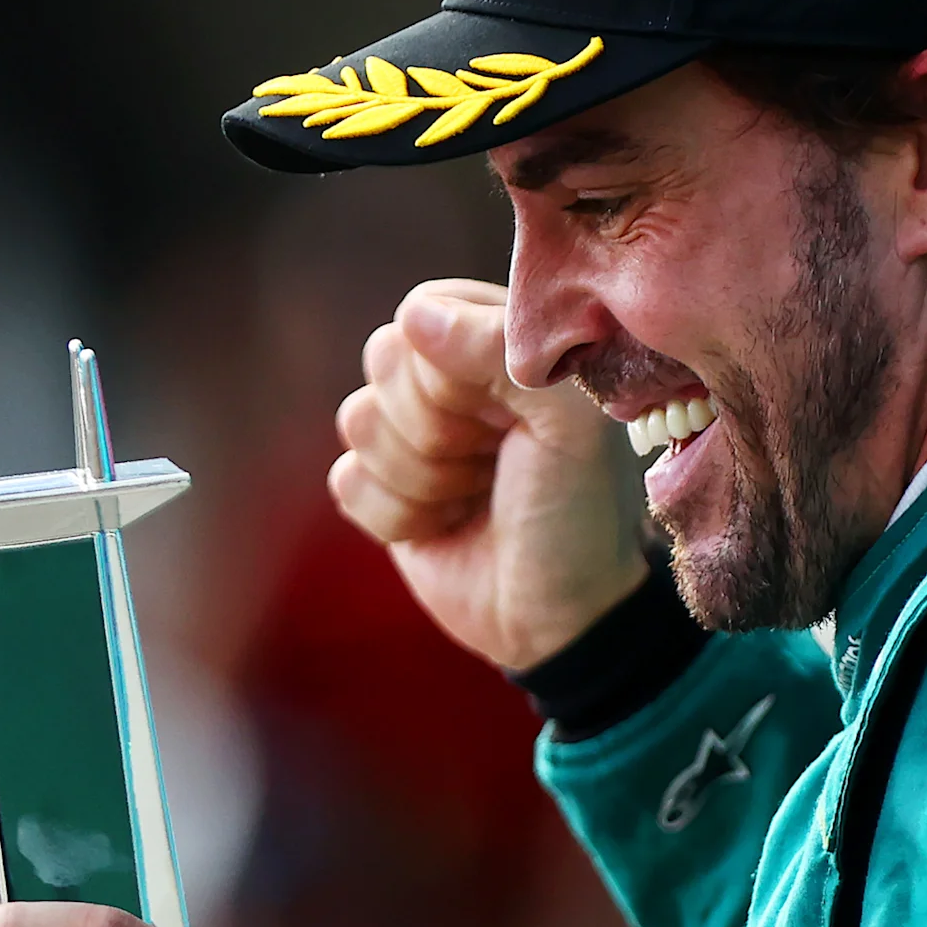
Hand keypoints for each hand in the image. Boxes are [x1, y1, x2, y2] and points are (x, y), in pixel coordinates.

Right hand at [329, 278, 649, 668]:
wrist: (561, 616)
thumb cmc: (579, 509)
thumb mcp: (569, 421)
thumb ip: (500, 352)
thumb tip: (413, 317)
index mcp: (498, 344)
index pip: (425, 311)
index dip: (451, 369)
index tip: (504, 415)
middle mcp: (451, 379)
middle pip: (383, 359)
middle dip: (438, 427)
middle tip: (493, 460)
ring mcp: (413, 435)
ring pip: (357, 420)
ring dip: (424, 476)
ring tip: (476, 496)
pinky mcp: (383, 490)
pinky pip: (346, 481)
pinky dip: (401, 517)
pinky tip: (448, 527)